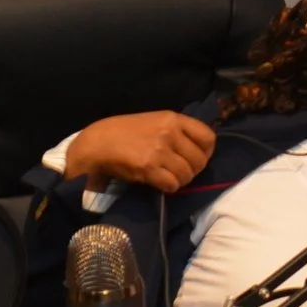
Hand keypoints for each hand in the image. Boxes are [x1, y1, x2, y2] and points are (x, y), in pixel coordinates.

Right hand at [63, 111, 215, 194]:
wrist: (97, 142)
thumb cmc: (125, 132)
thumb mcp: (155, 121)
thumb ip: (176, 131)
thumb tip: (198, 150)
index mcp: (173, 118)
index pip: (208, 137)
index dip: (206, 152)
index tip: (197, 158)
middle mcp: (169, 132)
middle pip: (200, 160)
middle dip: (192, 171)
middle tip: (180, 172)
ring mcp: (159, 150)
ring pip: (187, 174)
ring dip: (180, 181)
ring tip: (168, 178)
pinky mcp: (148, 167)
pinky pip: (172, 184)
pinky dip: (169, 188)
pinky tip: (160, 183)